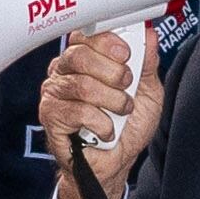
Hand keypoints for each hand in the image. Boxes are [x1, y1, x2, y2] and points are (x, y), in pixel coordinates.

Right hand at [40, 23, 162, 198]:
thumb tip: (148, 34)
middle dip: (112, 72)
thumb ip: (147, 63)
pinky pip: (77, 111)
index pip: (85, 35)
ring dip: (112, 101)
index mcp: (84, 60)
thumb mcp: (147, 92)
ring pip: (82, 85)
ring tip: (121, 112)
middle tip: (126, 86)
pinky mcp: (51, 117)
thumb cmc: (126, 128)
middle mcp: (65, 72)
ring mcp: (55, 94)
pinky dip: (101, 123)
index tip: (126, 54)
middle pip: (79, 55)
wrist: (115, 164)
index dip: (107, 41)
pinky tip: (106, 129)